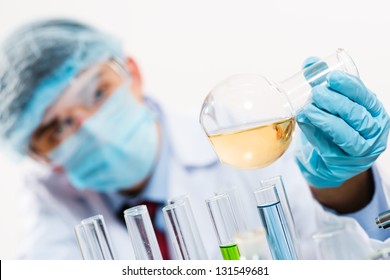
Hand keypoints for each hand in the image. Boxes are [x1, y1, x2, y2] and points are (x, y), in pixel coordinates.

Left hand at [295, 59, 389, 187]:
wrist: (333, 160)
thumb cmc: (338, 126)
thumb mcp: (337, 104)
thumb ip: (324, 84)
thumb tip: (310, 61)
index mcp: (374, 111)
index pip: (364, 96)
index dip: (348, 86)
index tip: (330, 77)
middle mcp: (373, 131)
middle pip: (356, 115)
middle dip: (334, 102)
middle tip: (315, 93)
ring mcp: (360, 150)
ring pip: (345, 134)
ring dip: (324, 120)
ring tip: (307, 110)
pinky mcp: (342, 163)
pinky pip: (329, 148)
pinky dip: (315, 135)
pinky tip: (305, 124)